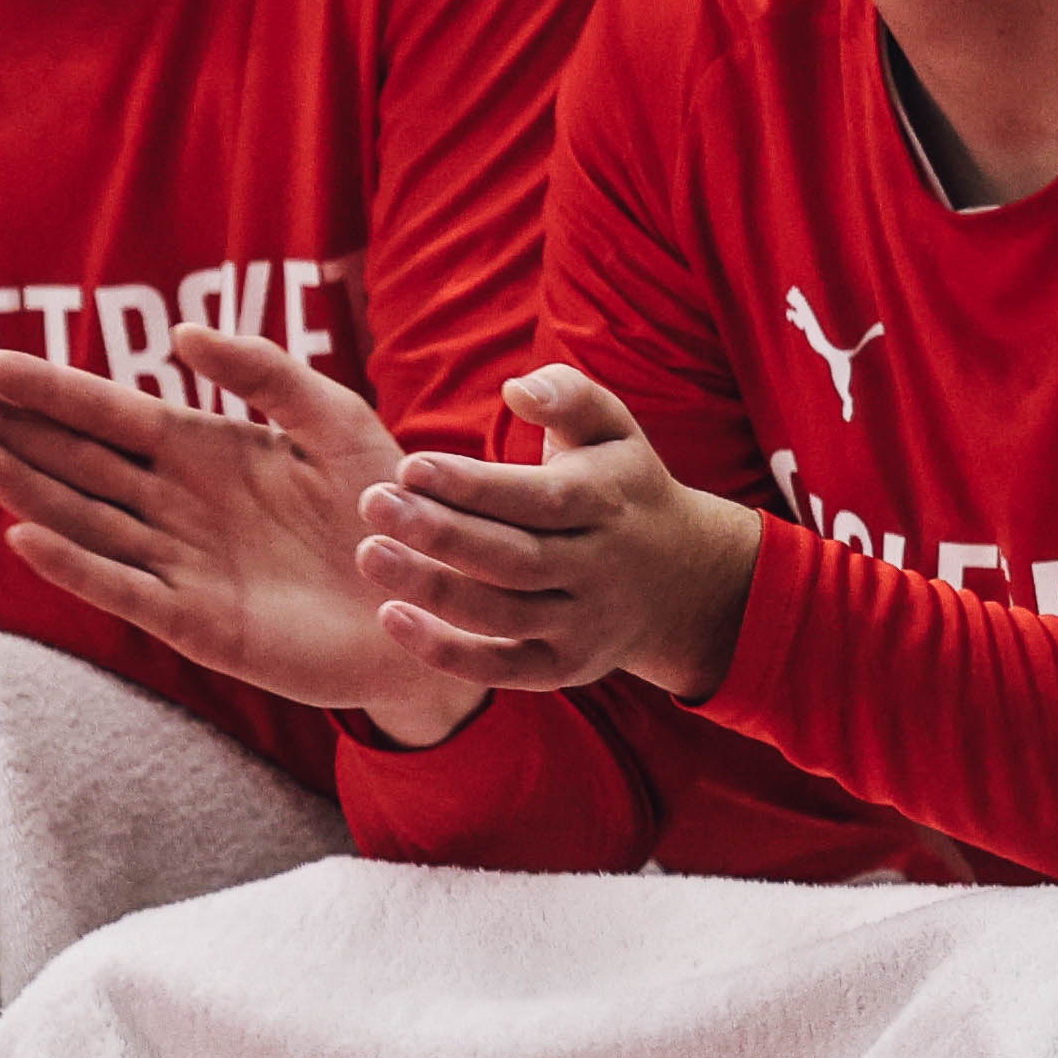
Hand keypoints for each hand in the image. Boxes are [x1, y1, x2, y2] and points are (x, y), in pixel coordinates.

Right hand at [0, 330, 479, 744]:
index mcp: (202, 451)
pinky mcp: (195, 623)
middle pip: (76, 461)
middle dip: (11, 428)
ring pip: (85, 520)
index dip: (49, 389)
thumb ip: (266, 373)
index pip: (108, 414)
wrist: (430, 599)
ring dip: (28, 489)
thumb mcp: (334, 420)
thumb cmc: (387, 507)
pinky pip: (123, 588)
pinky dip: (75, 565)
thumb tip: (179, 336)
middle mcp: (175, 505)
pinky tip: (27, 537)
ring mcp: (178, 564)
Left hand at [347, 367, 763, 701]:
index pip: (536, 499)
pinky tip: (391, 616)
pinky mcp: (563, 667)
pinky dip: (446, 651)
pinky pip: (502, 668)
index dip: (472, 485)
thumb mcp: (614, 429)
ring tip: (369, 554)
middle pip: (513, 559)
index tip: (410, 466)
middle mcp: (597, 569)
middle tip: (373, 503)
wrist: (687, 581)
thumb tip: (517, 389)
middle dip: (440, 533)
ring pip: (501, 615)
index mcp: (605, 503)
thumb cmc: (620, 485)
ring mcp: (582, 624)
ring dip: (432, 589)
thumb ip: (569, 395)